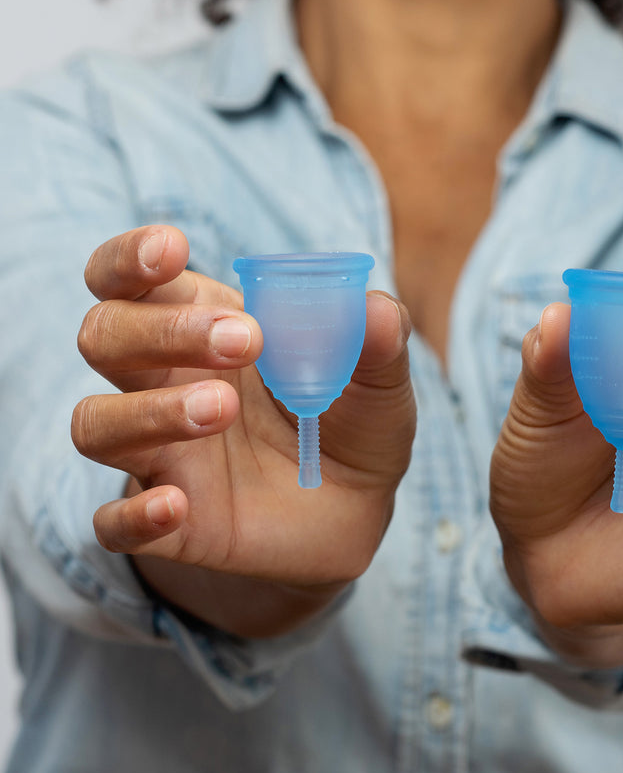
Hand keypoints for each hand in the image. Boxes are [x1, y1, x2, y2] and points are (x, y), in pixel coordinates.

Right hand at [72, 226, 415, 632]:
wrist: (357, 507)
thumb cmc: (350, 417)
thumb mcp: (377, 380)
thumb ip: (378, 341)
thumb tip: (377, 311)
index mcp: (198, 322)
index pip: (126, 277)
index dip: (131, 258)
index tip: (172, 249)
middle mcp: (160, 380)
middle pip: (105, 335)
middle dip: (162, 329)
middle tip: (245, 340)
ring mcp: (157, 452)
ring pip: (96, 422)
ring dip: (150, 411)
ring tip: (223, 408)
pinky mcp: (167, 522)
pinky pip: (113, 522)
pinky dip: (131, 514)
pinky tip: (174, 507)